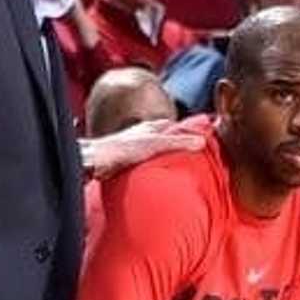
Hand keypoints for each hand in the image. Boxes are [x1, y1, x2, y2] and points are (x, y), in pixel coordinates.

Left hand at [80, 119, 203, 180]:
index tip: (199, 136)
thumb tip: (202, 142)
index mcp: (150, 127)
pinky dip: (152, 166)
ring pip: (153, 149)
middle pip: (162, 136)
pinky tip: (155, 174)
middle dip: (174, 143)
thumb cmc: (123, 148)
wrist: (97, 161)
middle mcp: (142, 134)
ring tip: (175, 165)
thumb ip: (178, 143)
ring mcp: (133, 147)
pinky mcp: (126, 160)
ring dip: (162, 155)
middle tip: (189, 152)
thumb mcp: (156, 144)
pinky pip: (144, 162)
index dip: (185, 130)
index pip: (172, 125)